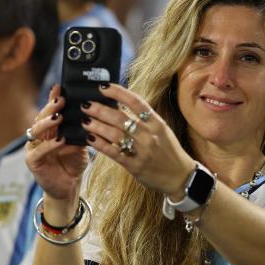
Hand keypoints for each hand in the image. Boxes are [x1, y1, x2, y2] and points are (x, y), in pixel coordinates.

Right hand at [24, 85, 88, 200]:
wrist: (69, 185)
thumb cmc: (75, 162)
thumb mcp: (82, 143)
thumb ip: (84, 130)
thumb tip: (96, 113)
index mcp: (51, 128)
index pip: (51, 110)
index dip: (53, 98)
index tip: (61, 87)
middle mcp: (40, 135)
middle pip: (42, 117)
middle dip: (51, 107)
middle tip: (61, 100)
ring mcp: (34, 147)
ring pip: (36, 131)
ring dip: (48, 123)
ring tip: (59, 117)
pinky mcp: (33, 161)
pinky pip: (40, 150)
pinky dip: (51, 145)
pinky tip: (61, 140)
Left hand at [79, 84, 194, 194]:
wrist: (180, 177)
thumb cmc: (170, 152)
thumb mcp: (162, 132)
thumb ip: (145, 120)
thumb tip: (121, 106)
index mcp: (157, 123)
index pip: (136, 102)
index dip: (118, 92)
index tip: (102, 87)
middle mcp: (149, 135)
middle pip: (120, 118)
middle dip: (100, 109)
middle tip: (86, 104)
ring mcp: (142, 150)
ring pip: (114, 134)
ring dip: (96, 126)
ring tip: (84, 120)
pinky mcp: (134, 165)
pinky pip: (113, 152)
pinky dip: (100, 144)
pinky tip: (90, 138)